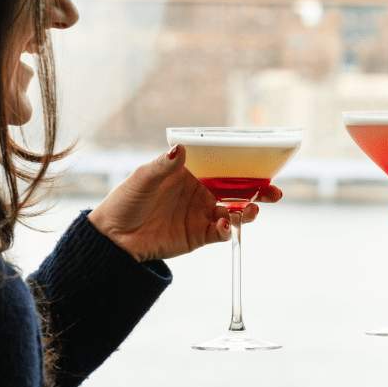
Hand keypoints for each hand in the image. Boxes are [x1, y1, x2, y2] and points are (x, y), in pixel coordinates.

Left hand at [87, 146, 282, 261]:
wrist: (114, 237)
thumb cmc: (126, 201)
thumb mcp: (144, 178)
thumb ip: (165, 165)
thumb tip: (181, 149)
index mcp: (191, 174)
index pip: (223, 167)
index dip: (243, 167)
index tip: (261, 166)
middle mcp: (201, 193)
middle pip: (236, 191)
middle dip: (257, 192)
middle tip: (273, 193)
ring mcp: (201, 215)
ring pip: (234, 213)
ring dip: (246, 211)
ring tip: (251, 211)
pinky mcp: (199, 236)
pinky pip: (221, 233)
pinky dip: (227, 230)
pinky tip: (224, 226)